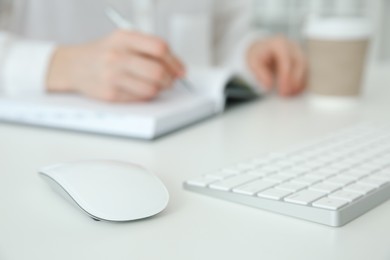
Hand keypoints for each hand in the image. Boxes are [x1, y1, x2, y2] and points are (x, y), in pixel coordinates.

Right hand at [46, 30, 184, 101]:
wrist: (74, 66)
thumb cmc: (105, 52)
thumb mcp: (125, 40)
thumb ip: (150, 49)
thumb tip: (178, 69)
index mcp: (124, 38)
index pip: (159, 48)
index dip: (175, 61)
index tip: (181, 70)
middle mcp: (117, 56)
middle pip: (157, 71)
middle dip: (170, 79)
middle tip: (170, 80)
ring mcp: (112, 76)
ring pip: (151, 88)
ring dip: (160, 89)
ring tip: (156, 85)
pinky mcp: (111, 94)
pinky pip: (140, 98)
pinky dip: (146, 95)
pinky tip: (140, 88)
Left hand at [246, 36, 306, 96]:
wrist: (262, 49)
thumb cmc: (258, 55)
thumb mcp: (253, 63)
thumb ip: (260, 74)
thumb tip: (268, 85)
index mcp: (279, 44)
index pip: (286, 59)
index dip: (286, 75)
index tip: (283, 89)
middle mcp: (292, 47)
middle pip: (299, 63)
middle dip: (294, 81)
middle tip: (286, 94)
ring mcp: (299, 53)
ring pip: (305, 68)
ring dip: (299, 83)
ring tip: (289, 95)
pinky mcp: (302, 62)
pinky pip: (306, 73)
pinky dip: (302, 84)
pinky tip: (294, 93)